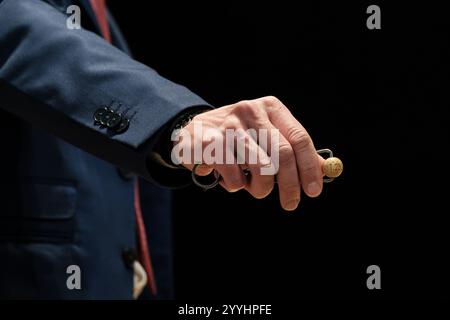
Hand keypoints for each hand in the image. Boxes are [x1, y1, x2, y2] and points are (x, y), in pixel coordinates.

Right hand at [172, 96, 324, 210]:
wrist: (193, 133)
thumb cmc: (237, 139)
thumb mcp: (266, 136)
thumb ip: (293, 150)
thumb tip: (325, 170)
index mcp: (270, 108)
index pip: (299, 138)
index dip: (309, 167)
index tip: (313, 191)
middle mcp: (251, 111)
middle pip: (282, 154)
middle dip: (290, 185)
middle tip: (291, 204)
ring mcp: (229, 126)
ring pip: (261, 169)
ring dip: (260, 188)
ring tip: (253, 187)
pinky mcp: (211, 143)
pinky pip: (235, 178)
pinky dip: (235, 187)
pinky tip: (228, 177)